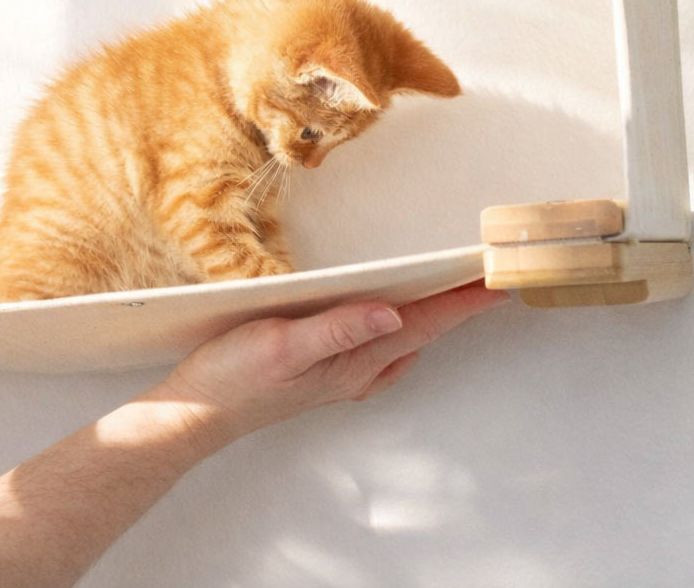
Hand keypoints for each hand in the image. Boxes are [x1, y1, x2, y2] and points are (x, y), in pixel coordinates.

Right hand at [153, 282, 510, 444]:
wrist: (196, 415)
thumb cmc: (232, 378)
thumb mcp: (281, 344)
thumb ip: (337, 329)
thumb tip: (391, 314)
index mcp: (353, 360)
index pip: (423, 323)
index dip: (462, 300)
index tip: (498, 281)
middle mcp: (357, 370)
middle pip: (423, 331)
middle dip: (459, 305)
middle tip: (491, 279)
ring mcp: (342, 376)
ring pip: (404, 341)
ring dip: (433, 317)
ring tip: (457, 294)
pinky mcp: (322, 373)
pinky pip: (378, 353)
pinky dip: (399, 335)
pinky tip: (393, 328)